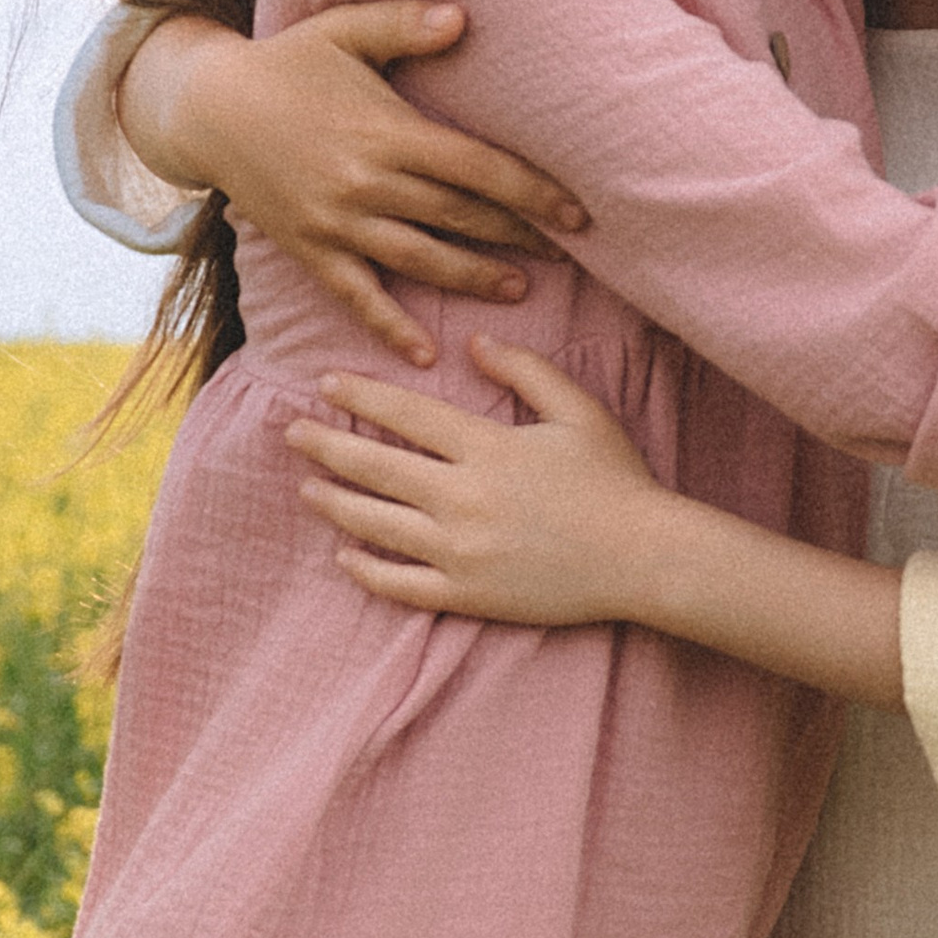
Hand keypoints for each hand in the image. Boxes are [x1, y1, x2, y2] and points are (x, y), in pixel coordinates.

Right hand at [126, 1, 588, 367]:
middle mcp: (365, 183)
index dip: (532, 192)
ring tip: (520, 289)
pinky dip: (390, 327)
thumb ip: (404, 23)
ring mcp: (336, 222)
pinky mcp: (309, 249)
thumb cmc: (288, 62)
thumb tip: (464, 17)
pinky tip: (425, 354)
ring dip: (474, 278)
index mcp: (386, 131)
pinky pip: (356, 295)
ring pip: (421, 260)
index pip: (477, 169)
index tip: (577, 212)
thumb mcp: (343, 30)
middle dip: (519, 237)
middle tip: (571, 253)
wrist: (206, 109)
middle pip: (460, 217)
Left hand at [285, 339, 673, 624]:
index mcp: (487, 448)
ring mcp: (460, 551)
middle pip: (375, 467)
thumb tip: (474, 343)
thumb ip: (525, 371)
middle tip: (292, 433)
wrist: (645, 558)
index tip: (326, 385)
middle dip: (327, 446)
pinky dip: (366, 570)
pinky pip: (399, 584)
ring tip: (308, 489)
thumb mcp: (578, 411)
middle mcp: (462, 499)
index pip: (406, 415)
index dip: (361, 397)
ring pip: (375, 525)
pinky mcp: (467, 594)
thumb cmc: (617, 480)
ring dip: (335, 503)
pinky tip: (346, 555)